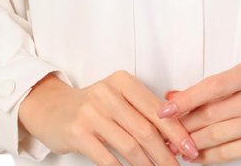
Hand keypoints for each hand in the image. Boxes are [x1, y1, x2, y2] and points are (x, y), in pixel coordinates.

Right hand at [18, 70, 199, 164]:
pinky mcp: (78, 133)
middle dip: (167, 154)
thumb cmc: (91, 105)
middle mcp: (108, 93)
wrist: (50, 108)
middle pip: (146, 129)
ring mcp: (92, 112)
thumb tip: (174, 137)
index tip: (191, 149)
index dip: (177, 132)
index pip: (157, 109)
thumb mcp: (117, 98)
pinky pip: (108, 158)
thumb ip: (141, 111)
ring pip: (130, 146)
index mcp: (123, 81)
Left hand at [156, 61, 240, 164]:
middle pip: (213, 112)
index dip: (187, 98)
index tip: (166, 109)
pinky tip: (195, 155)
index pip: (213, 85)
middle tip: (167, 132)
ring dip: (192, 142)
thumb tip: (171, 97)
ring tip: (177, 145)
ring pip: (217, 134)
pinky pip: (228, 152)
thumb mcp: (237, 85)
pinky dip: (207, 156)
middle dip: (185, 124)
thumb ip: (207, 90)